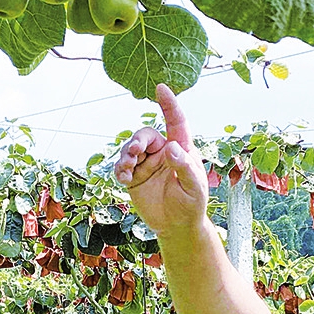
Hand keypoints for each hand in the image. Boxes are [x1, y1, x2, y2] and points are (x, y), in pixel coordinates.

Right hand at [112, 84, 208, 239]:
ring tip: (127, 169)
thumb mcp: (194, 187)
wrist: (177, 226)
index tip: (160, 87)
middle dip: (137, 140)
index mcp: (181, 149)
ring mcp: (146, 163)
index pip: (176, 122)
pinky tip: (123, 179)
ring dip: (126, 155)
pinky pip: (121, 166)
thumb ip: (183, 166)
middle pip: (146, 134)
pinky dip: (119, 170)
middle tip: (134, 152)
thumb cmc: (192, 204)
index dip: (169, 104)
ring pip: (130, 148)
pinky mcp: (134, 176)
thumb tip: (170, 147)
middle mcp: (162, 152)